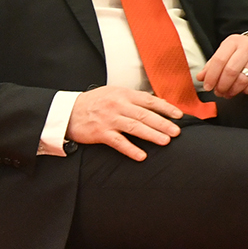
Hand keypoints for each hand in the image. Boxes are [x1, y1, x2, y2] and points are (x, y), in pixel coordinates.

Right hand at [67, 86, 185, 159]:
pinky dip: (131, 149)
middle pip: (145, 115)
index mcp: (124, 94)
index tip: (179, 115)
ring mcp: (109, 119)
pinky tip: (142, 155)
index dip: (166, 108)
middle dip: (163, 123)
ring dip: (152, 135)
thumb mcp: (114, 93)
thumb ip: (134, 98)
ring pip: (134, 127)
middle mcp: (118, 105)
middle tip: (177, 132)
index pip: (149, 100)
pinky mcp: (100, 133)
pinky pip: (118, 142)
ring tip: (166, 141)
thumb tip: (157, 102)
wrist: (68, 111)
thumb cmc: (95, 102)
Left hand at [201, 33, 247, 99]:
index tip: (208, 86)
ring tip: (228, 93)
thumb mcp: (226, 52)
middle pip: (231, 71)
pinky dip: (246, 90)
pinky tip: (242, 90)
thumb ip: (212, 64)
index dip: (211, 76)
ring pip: (243, 79)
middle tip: (218, 92)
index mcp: (233, 42)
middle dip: (222, 85)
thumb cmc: (241, 51)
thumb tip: (201, 77)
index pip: (219, 60)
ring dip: (233, 90)